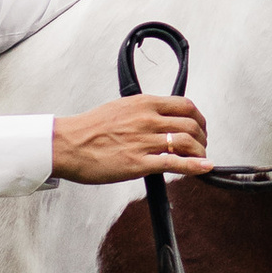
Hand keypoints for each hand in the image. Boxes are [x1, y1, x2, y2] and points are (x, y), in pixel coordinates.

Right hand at [53, 96, 208, 182]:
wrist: (68, 144)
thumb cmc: (89, 129)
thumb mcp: (120, 108)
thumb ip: (143, 111)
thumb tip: (161, 117)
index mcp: (143, 103)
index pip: (185, 105)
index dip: (199, 118)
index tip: (200, 126)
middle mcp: (147, 120)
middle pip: (191, 124)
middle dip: (202, 136)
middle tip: (202, 145)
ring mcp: (144, 141)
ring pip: (186, 143)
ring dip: (200, 152)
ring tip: (201, 158)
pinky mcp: (138, 163)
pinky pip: (174, 163)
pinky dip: (195, 166)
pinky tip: (203, 168)